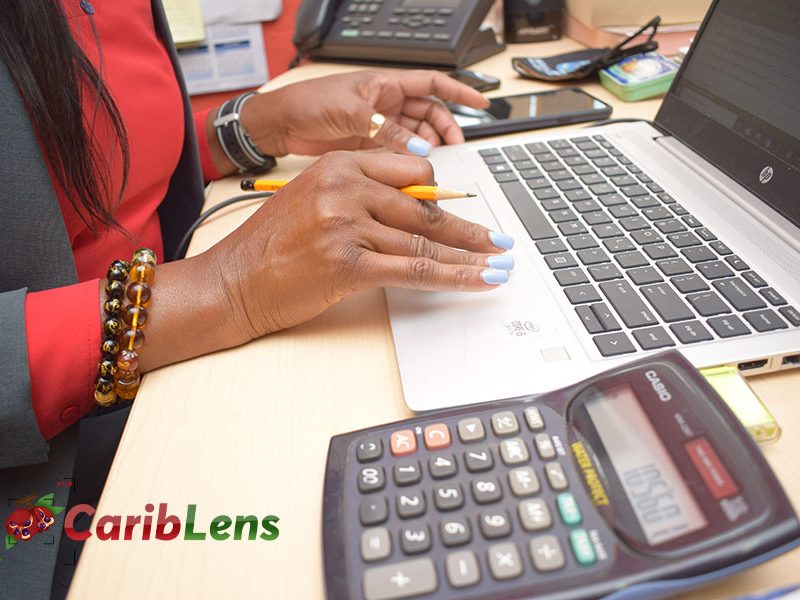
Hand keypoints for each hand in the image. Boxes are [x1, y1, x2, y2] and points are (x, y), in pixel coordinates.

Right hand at [208, 151, 513, 338]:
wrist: (233, 281)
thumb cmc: (271, 245)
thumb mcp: (315, 200)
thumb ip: (363, 197)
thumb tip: (416, 211)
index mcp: (339, 164)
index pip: (412, 173)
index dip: (446, 196)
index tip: (469, 210)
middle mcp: (345, 188)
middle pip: (424, 207)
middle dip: (467, 230)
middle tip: (498, 242)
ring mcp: (346, 225)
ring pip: (424, 240)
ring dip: (468, 256)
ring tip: (497, 264)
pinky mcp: (348, 264)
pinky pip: (414, 269)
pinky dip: (453, 277)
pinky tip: (478, 281)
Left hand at [239, 70, 488, 157]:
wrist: (281, 123)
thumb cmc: (309, 103)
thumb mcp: (353, 114)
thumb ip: (388, 132)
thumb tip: (419, 148)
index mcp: (385, 84)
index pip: (432, 83)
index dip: (459, 92)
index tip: (481, 103)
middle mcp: (385, 102)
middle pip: (428, 112)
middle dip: (445, 127)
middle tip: (455, 145)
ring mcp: (378, 124)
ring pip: (415, 134)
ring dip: (428, 146)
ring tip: (436, 161)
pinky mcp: (369, 143)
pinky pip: (398, 151)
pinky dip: (408, 161)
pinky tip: (415, 170)